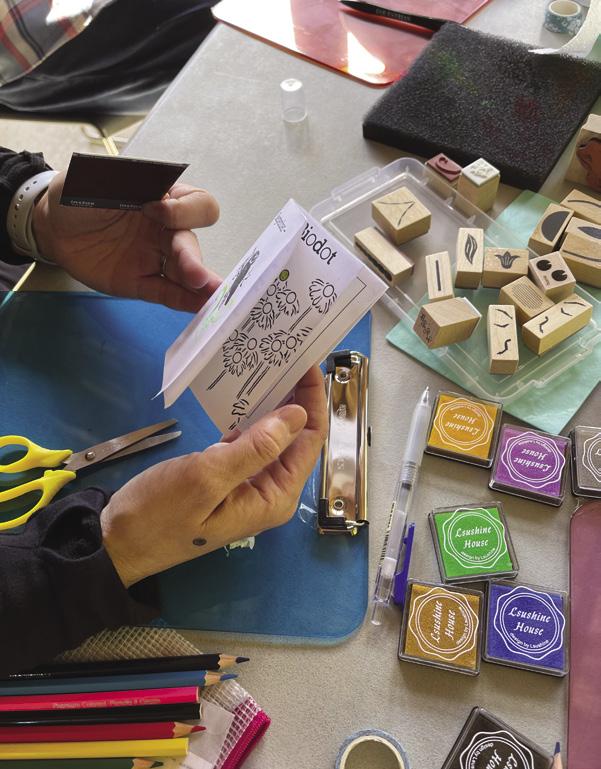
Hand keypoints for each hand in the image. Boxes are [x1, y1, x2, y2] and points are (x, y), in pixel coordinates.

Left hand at [32, 172, 220, 311]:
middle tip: (194, 275)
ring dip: (197, 283)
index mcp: (163, 199)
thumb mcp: (96, 177)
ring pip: (182, 271)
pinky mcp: (141, 282)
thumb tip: (146, 176)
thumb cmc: (79, 195)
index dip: (183, 209)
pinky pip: (166, 292)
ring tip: (210, 295)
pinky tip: (198, 306)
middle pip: (190, 242)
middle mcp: (165, 230)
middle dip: (192, 257)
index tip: (154, 210)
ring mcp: (155, 258)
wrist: (55, 226)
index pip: (195, 203)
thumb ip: (122, 177)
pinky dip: (183, 300)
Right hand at [101, 365, 327, 586]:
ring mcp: (248, 485)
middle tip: (288, 355)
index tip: (307, 362)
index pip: (309, 441)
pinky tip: (245, 391)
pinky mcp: (227, 477)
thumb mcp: (208, 476)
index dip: (312, 401)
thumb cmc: (160, 514)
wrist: (117, 542)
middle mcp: (269, 491)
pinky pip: (248, 442)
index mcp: (275, 496)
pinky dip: (248, 417)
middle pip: (296, 438)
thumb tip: (298, 414)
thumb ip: (257, 447)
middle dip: (296, 398)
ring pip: (272, 437)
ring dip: (273, 404)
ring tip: (271, 364)